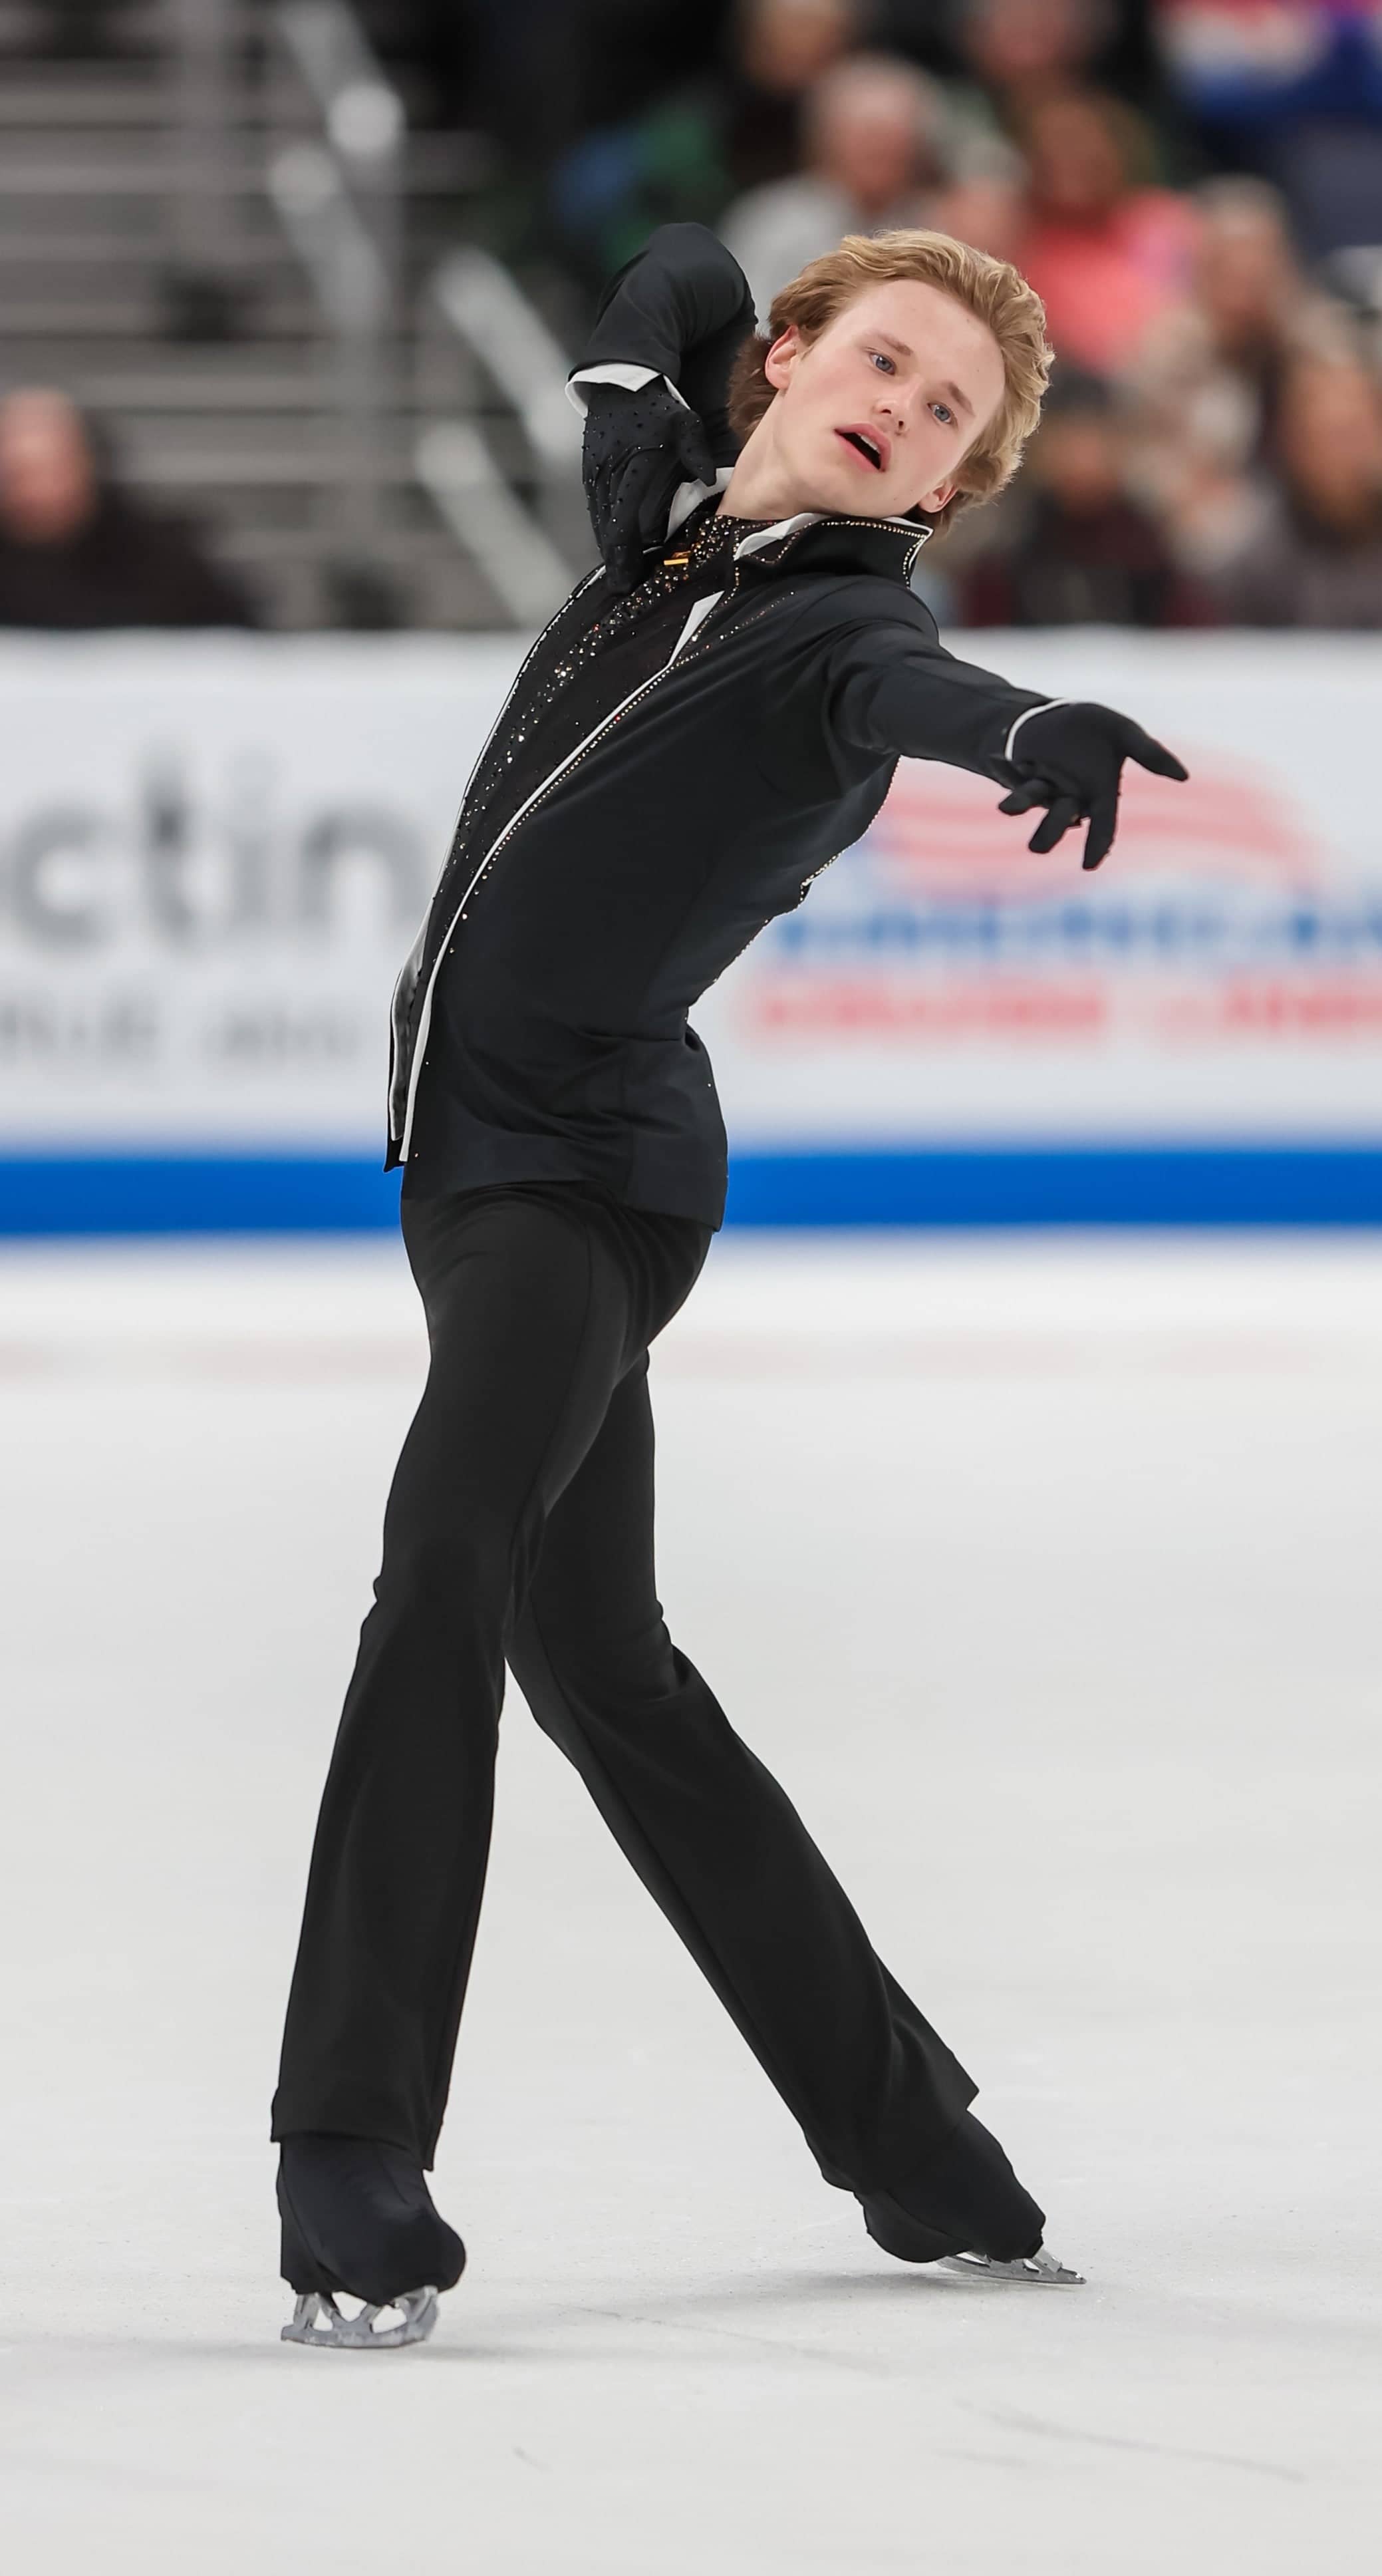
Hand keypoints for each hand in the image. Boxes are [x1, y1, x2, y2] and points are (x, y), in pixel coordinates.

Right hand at [581, 379, 717, 590]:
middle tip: (623, 588)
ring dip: (609, 547)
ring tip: (619, 573)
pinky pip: (595, 507)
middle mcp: (609, 473)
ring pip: (599, 520)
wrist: (622, 379)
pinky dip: (603, 528)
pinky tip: (612, 544)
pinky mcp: (590, 470)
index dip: (625, 553)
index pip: (624, 520)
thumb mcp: (684, 424)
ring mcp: (595, 472)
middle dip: (615, 560)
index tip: (628, 578)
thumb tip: (706, 480)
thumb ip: (695, 454)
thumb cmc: (658, 404)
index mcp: (633, 466)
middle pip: (607, 529)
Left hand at [998, 700, 1188, 870]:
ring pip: (1036, 806)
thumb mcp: (1123, 732)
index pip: (1103, 825)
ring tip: (1007, 808)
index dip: (1098, 845)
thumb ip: (1150, 753)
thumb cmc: (1091, 728)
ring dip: (1022, 806)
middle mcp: (1072, 797)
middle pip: (1062, 822)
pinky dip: (1007, 775)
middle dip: (1049, 833)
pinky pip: (1017, 783)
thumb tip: (1184, 777)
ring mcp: (1046, 789)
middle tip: (1036, 847)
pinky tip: (996, 767)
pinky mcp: (1023, 777)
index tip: (1088, 866)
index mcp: (1100, 792)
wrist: (1053, 714)